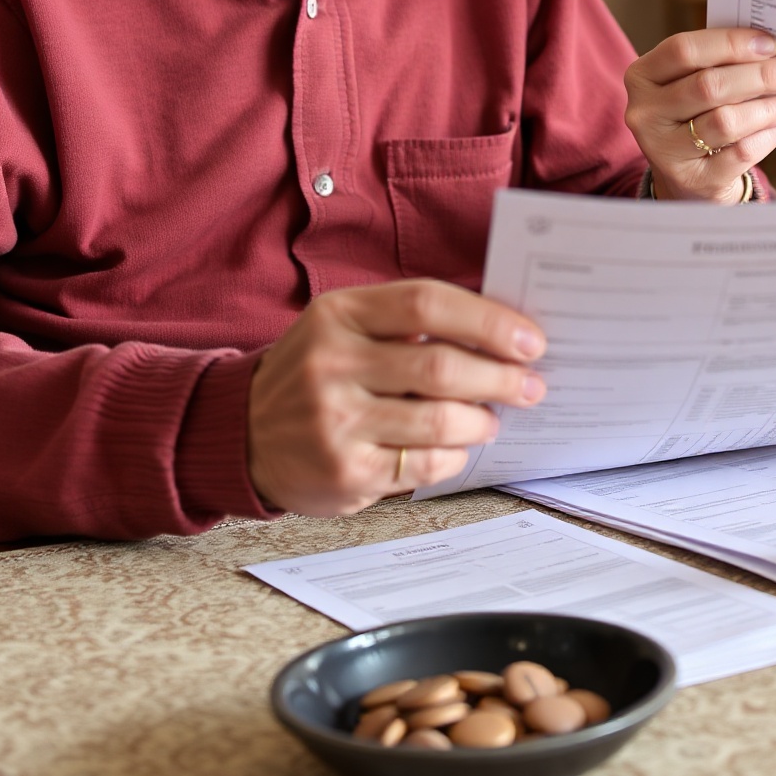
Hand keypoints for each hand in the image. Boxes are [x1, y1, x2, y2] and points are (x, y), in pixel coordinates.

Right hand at [245, 280, 545, 515]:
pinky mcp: (345, 472)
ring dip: (482, 421)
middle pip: (441, 366)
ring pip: (438, 420)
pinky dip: (454, 456)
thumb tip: (498, 329)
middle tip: (531, 385)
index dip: (488, 321)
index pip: (427, 303)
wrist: (244, 433)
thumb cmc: (316, 371)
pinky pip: (424, 465)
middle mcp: (332, 364)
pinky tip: (458, 447)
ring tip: (494, 419)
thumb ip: (407, 320)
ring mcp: (336, 421)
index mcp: (339, 314)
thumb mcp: (344, 325)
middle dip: (501, 378)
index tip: (530, 340)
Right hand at [624, 28, 775, 199]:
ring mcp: (664, 151)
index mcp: (642, 76)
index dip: (730, 43)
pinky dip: (765, 138)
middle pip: (708, 85)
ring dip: (768, 107)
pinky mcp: (692, 180)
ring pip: (725, 121)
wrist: (686, 180)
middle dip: (760, 76)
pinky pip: (739, 154)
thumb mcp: (692, 86)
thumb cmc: (696, 117)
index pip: (683, 50)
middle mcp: (645, 113)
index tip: (770, 43)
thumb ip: (721, 64)